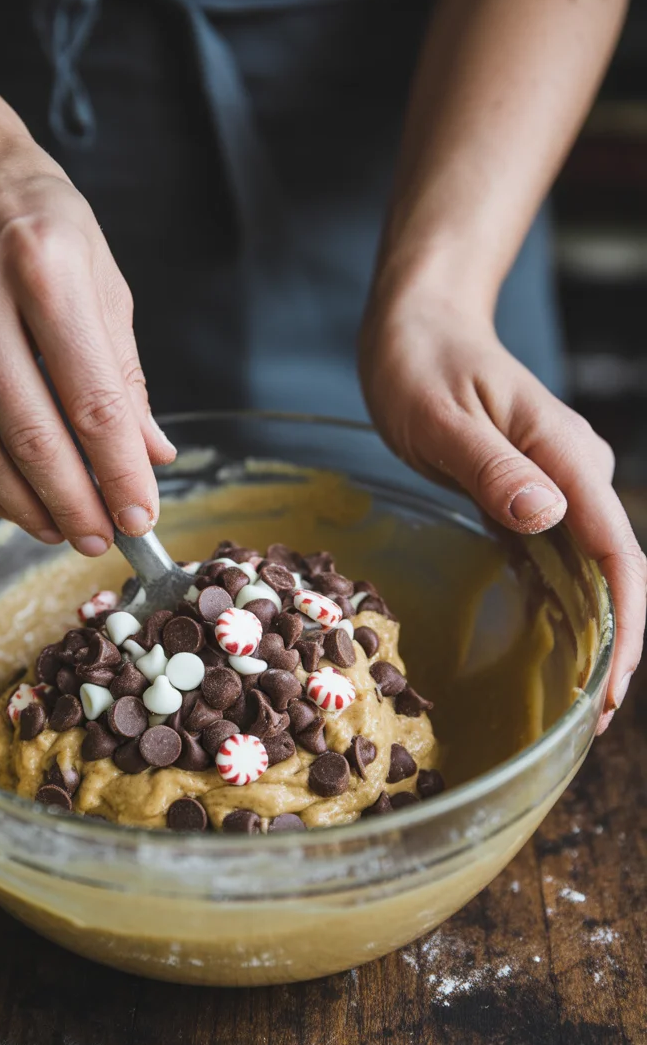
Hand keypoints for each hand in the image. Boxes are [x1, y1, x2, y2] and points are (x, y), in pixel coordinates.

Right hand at [0, 130, 174, 554]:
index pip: (92, 399)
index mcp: (45, 265)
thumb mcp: (104, 279)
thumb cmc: (39, 220)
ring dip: (27, 504)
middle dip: (74, 501)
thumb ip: (126, 374)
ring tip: (63, 530)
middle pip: (30, 433)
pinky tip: (17, 502)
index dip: (118, 471)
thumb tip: (152, 456)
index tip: (140, 516)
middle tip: (101, 538)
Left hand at [361, 294, 644, 730]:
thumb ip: (492, 465)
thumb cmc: (420, 363)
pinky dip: (561, 599)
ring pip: (590, 567)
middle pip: (615, 569)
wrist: (419, 325)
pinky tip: (551, 642)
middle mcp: (575, 470)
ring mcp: (558, 481)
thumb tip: (547, 516)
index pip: (616, 551)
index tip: (613, 689)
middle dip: (614, 644)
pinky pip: (558, 553)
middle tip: (591, 719)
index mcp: (565, 453)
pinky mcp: (533, 490)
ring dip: (591, 629)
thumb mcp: (440, 415)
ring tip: (574, 698)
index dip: (625, 624)